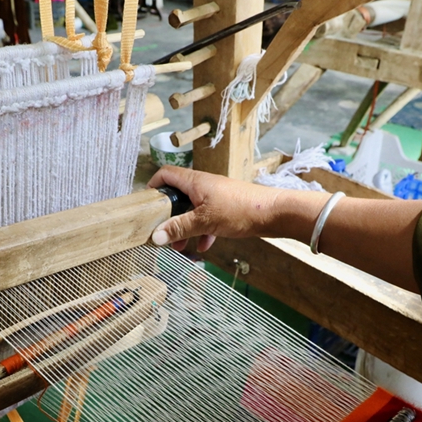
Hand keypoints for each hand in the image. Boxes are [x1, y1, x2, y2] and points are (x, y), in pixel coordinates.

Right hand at [148, 166, 284, 251]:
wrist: (275, 213)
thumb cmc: (241, 209)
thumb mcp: (205, 221)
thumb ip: (179, 228)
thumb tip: (155, 236)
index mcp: (195, 182)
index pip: (165, 174)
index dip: (153, 186)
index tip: (146, 206)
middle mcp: (203, 186)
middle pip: (176, 197)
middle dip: (168, 217)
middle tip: (162, 234)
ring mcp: (215, 197)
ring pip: (191, 211)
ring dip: (184, 228)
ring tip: (181, 247)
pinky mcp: (225, 209)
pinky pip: (207, 219)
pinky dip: (202, 232)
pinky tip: (204, 247)